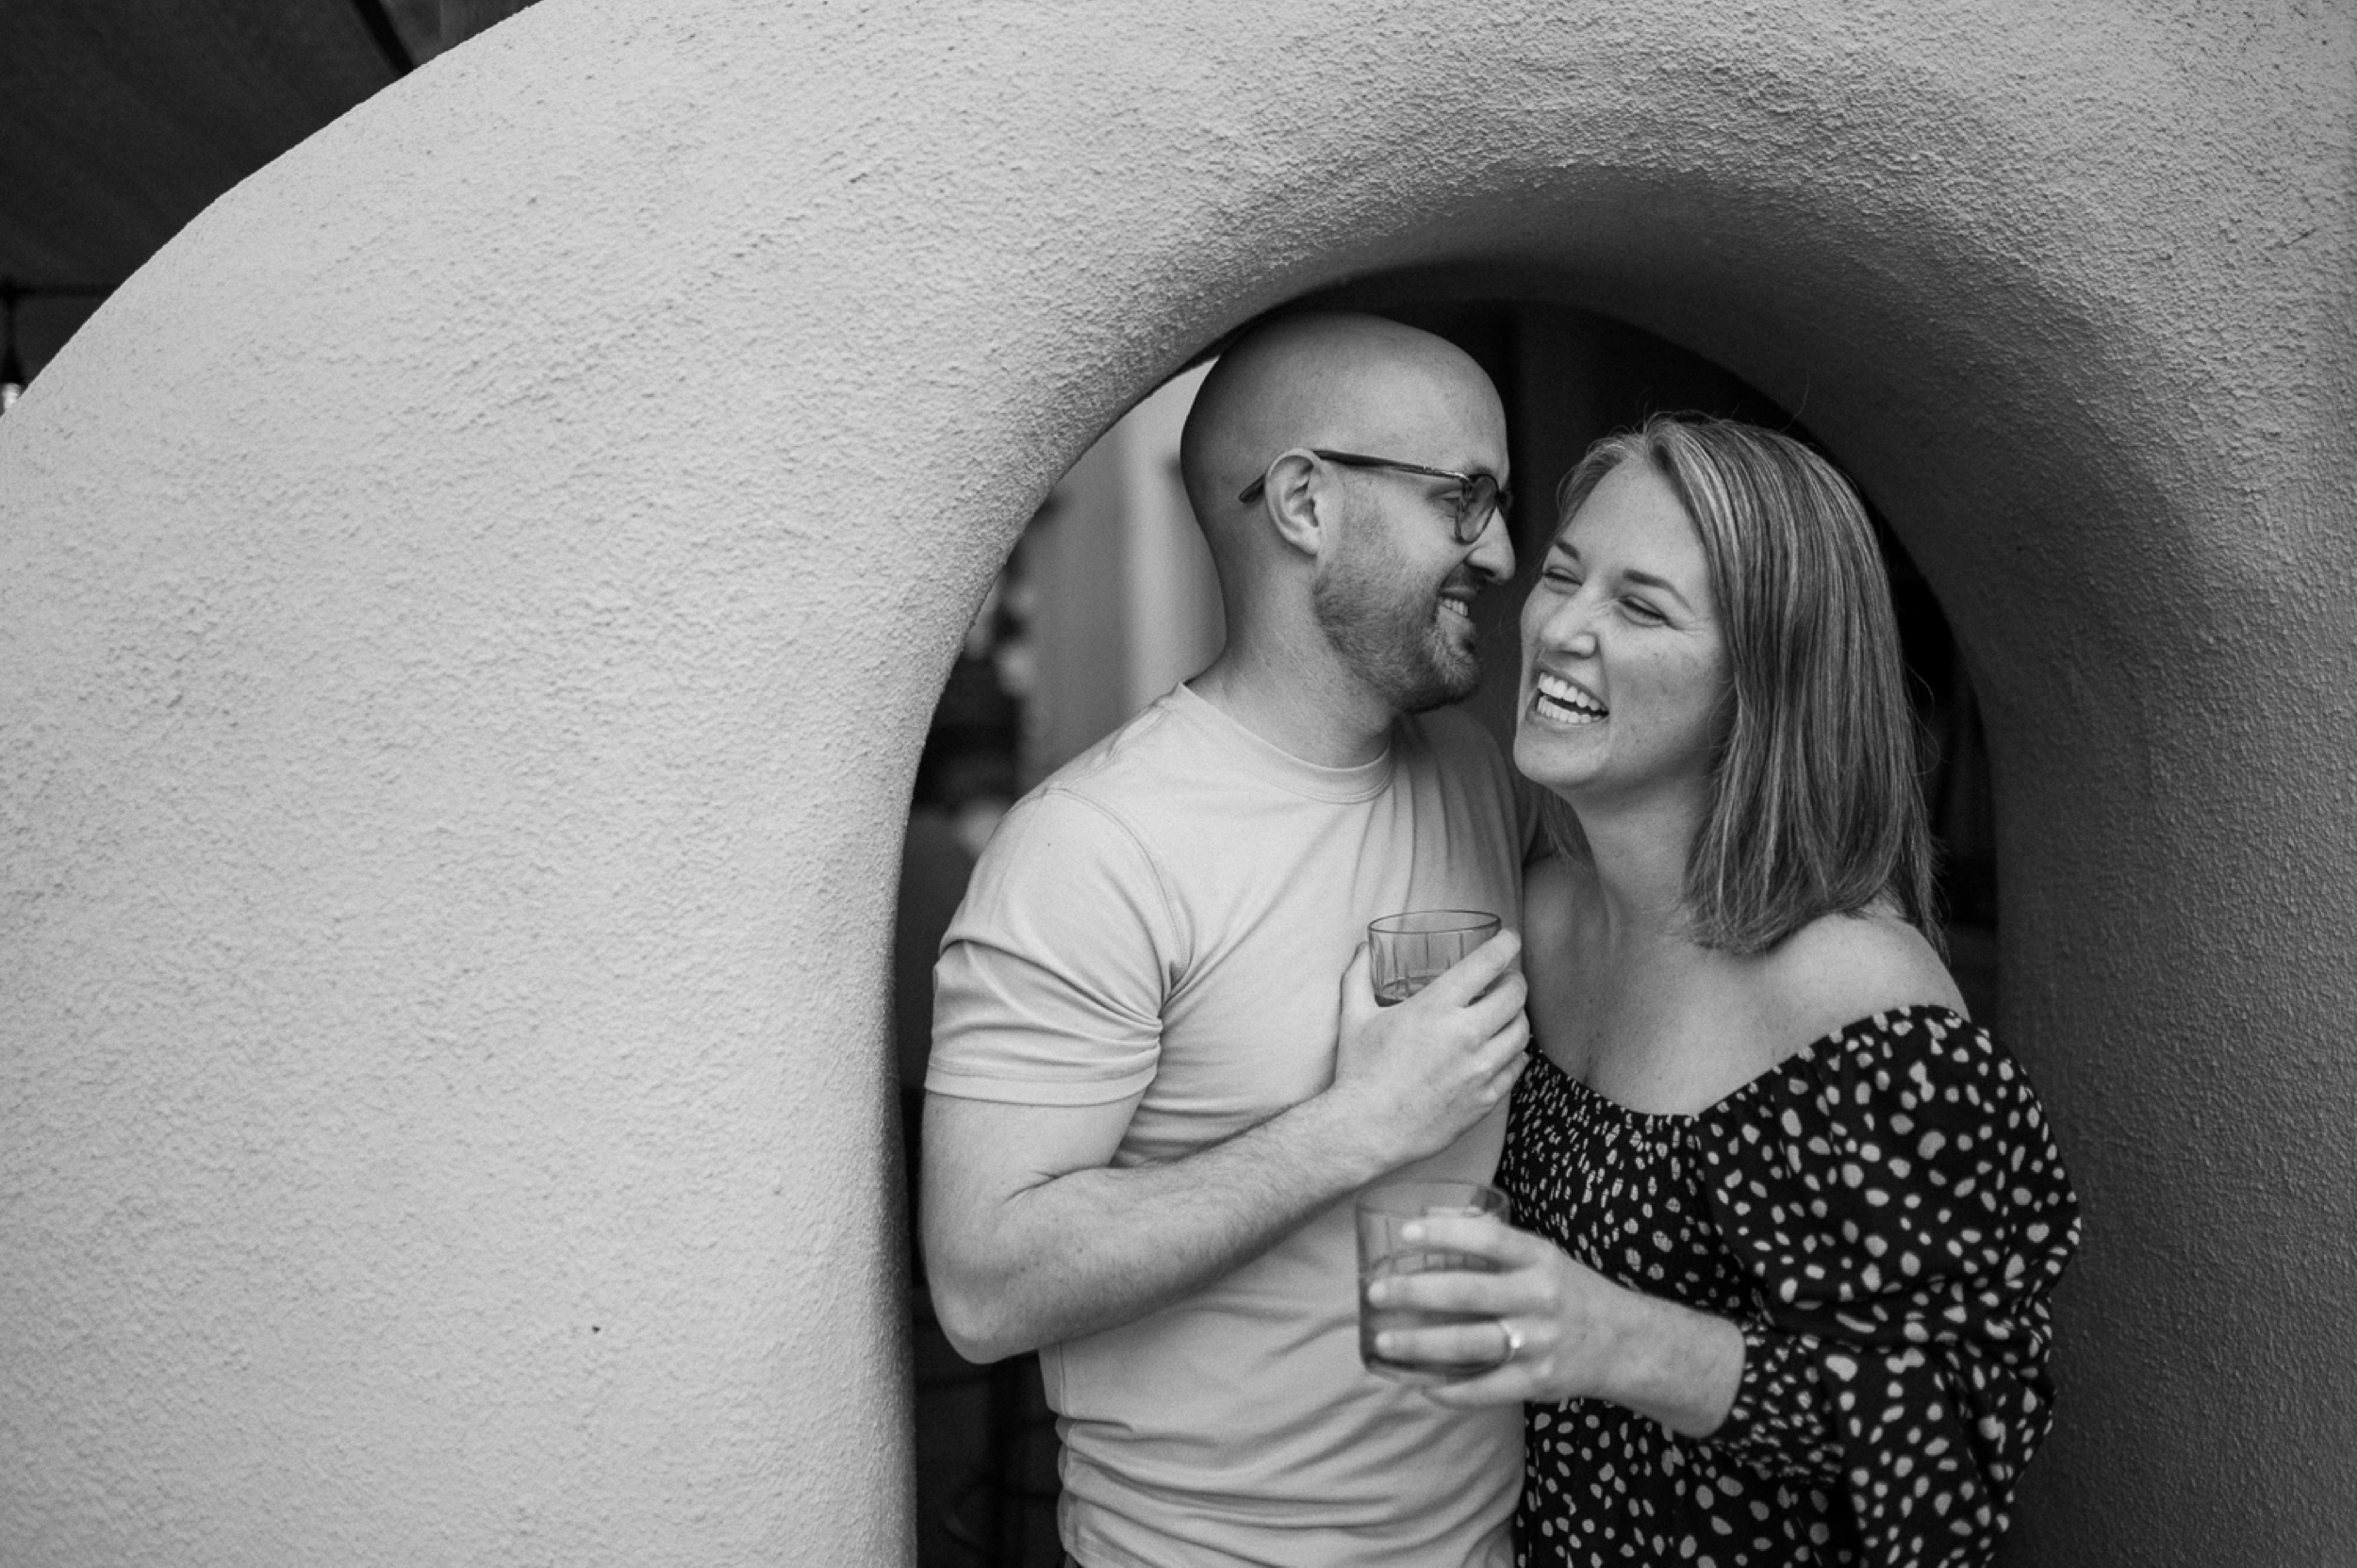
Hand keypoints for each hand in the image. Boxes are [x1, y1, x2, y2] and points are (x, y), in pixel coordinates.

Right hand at [1329, 931, 1528, 1167]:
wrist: (1366, 1130)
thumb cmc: (1359, 1071)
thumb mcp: (1355, 1017)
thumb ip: (1358, 977)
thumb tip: (1361, 949)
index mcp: (1436, 1007)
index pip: (1487, 963)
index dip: (1506, 945)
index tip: (1510, 940)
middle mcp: (1465, 1035)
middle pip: (1515, 995)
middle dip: (1515, 981)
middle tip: (1506, 980)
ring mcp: (1479, 1069)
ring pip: (1522, 1031)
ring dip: (1518, 1016)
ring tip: (1506, 1014)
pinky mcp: (1485, 1099)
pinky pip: (1517, 1068)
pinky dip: (1515, 1053)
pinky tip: (1504, 1050)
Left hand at [1365, 1211, 1636, 1408]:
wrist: (1625, 1344)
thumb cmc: (1569, 1292)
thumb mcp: (1543, 1257)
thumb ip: (1494, 1242)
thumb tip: (1432, 1219)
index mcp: (1540, 1259)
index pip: (1489, 1239)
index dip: (1445, 1235)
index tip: (1405, 1235)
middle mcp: (1540, 1298)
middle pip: (1468, 1293)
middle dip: (1415, 1292)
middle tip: (1375, 1293)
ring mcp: (1539, 1342)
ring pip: (1470, 1344)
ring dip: (1420, 1344)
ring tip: (1384, 1341)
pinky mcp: (1538, 1381)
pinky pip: (1486, 1389)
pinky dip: (1450, 1391)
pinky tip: (1421, 1385)